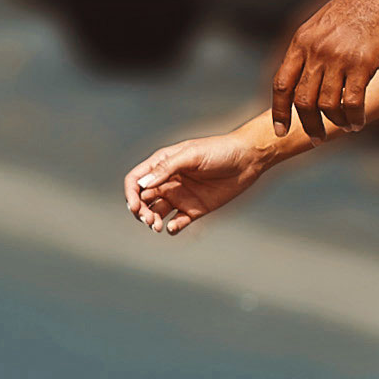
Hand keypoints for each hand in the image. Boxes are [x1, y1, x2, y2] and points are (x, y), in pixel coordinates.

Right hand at [122, 122, 284, 232]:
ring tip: (157, 226)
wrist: (248, 160)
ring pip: (157, 213)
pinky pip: (177, 222)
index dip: (130, 194)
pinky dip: (171, 228)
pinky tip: (172, 227)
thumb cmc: (220, 150)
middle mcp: (168, 181)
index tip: (135, 206)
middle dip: (141, 211)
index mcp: (162, 164)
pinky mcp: (194, 210)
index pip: (136, 180)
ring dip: (152, 221)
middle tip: (149, 220)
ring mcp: (180, 196)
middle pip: (143, 200)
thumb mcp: (191, 155)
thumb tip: (142, 185)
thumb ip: (166, 169)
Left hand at [273, 0, 378, 130]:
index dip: (279, 110)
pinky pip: (352, 102)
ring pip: (326, 105)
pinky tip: (358, 122)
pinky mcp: (361, 63)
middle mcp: (314, 50)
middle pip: (301, 100)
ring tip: (345, 128)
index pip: (281, 83)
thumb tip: (306, 70)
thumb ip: (312, 45)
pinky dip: (354, 117)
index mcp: (301, 40)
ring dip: (335, 123)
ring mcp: (337, 57)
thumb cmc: (361, 5)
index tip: (280, 130)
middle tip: (317, 139)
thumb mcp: (325, 21)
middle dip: (307, 124)